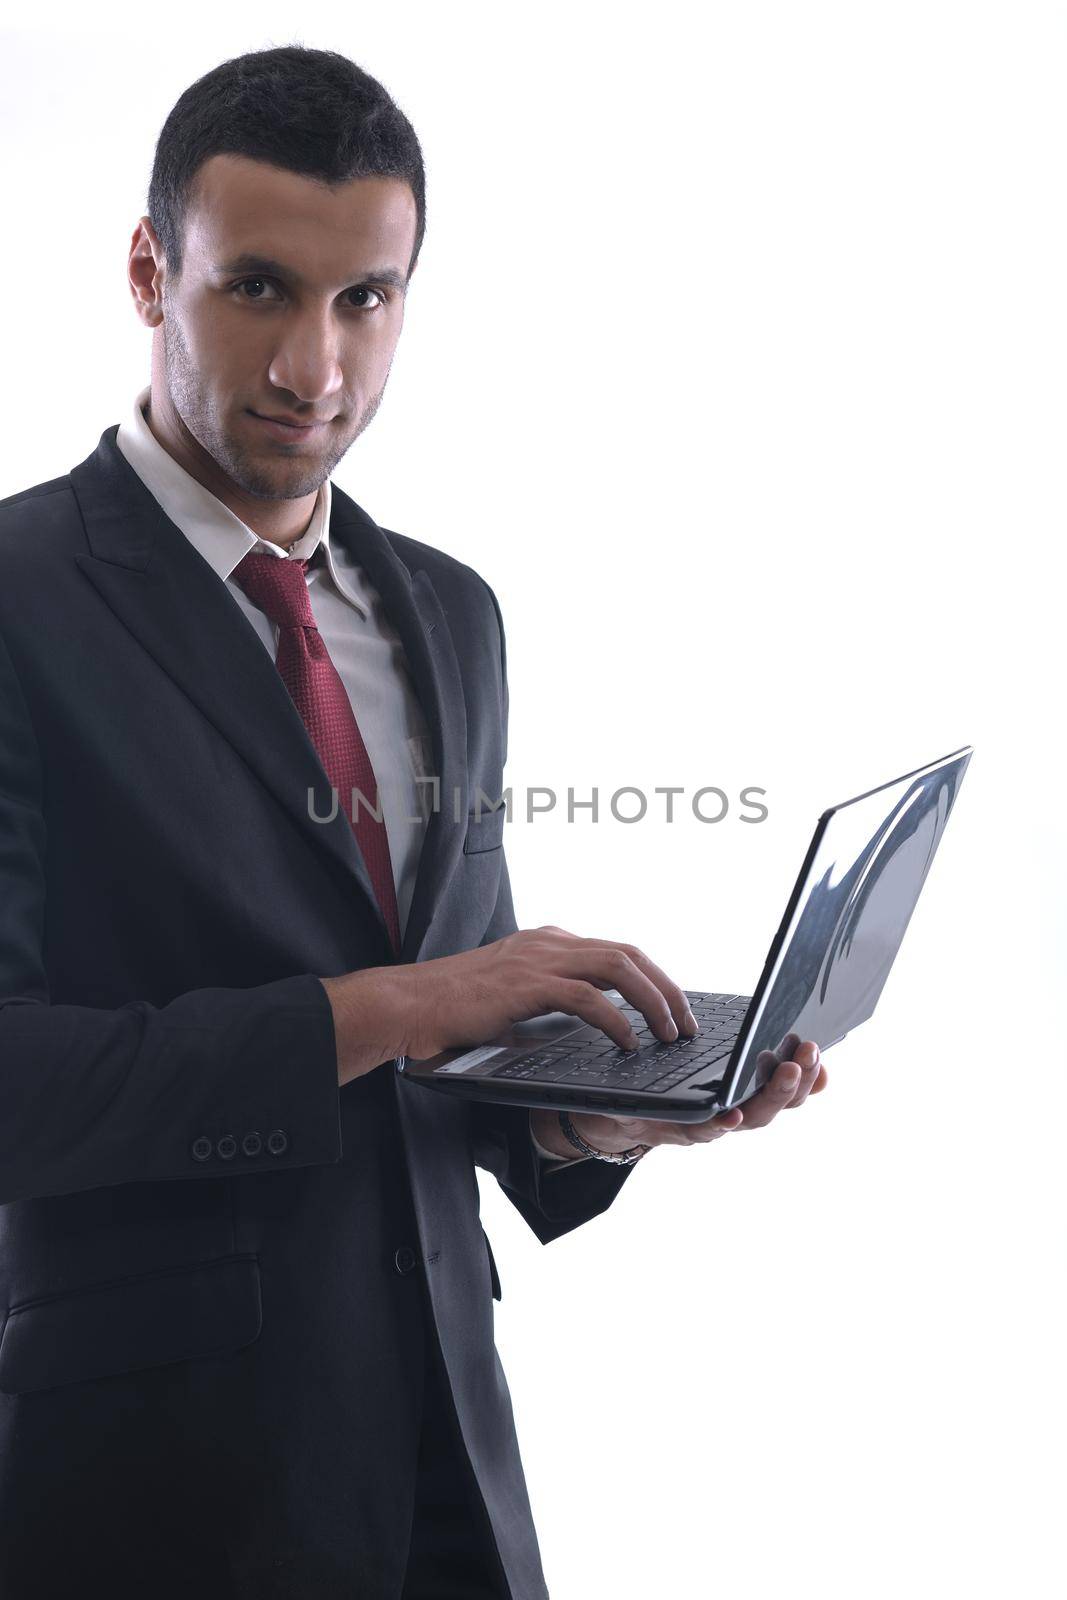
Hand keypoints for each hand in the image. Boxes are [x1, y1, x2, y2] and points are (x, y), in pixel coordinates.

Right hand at [321, 924, 696, 1085]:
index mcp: (550, 943)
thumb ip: (550, 999)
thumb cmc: (455, 1006)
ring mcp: (539, 960)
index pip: (618, 952)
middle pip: (630, 954)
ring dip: (653, 1001)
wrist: (410, 1003)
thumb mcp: (515, 996)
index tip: (673, 1009)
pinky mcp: (527, 984)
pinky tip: (628, 1043)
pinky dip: (617, 1019)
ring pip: (619, 967)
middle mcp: (551, 943)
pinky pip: (588, 997)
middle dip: (667, 989)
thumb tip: (590, 1023)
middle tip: (687, 1023)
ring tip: (670, 1033)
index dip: (653, 979)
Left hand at [534, 1034, 826, 1156]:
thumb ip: (732, 1039)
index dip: (812, 1074)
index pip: (787, 1083)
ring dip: (772, 1097)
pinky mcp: (677, 1130)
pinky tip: (729, 1111)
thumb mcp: (700, 1055)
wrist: (611, 1108)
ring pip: (751, 1118)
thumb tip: (771, 1002)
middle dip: (799, 1080)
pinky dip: (721, 1123)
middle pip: (778, 1102)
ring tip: (786, 1072)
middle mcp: (734, 1111)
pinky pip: (704, 1130)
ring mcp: (710, 1125)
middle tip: (809, 1054)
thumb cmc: (663, 1077)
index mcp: (743, 1088)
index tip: (826, 1052)